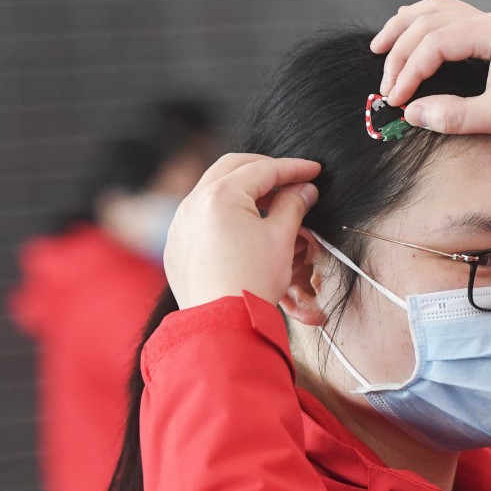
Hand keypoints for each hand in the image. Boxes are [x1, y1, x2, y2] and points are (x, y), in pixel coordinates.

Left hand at [164, 153, 319, 308]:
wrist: (221, 324)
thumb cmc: (252, 281)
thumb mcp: (281, 239)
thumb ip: (294, 206)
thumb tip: (304, 189)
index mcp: (221, 195)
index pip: (264, 169)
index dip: (293, 168)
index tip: (314, 171)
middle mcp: (194, 202)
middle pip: (232, 167)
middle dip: (264, 168)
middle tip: (289, 178)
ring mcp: (180, 223)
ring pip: (212, 188)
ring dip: (242, 188)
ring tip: (269, 202)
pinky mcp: (176, 243)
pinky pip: (200, 214)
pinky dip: (223, 210)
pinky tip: (243, 225)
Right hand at [371, 0, 490, 156]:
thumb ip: (454, 116)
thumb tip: (413, 114)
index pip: (436, 42)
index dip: (410, 71)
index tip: (396, 99)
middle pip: (430, 21)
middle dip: (401, 52)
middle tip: (386, 85)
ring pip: (438, 14)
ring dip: (407, 30)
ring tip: (381, 48)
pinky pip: (451, 23)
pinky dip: (425, 29)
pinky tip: (411, 37)